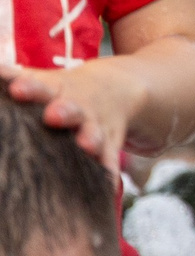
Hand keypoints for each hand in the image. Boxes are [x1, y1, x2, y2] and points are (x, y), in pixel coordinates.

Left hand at [2, 58, 148, 169]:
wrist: (117, 89)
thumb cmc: (64, 91)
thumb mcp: (45, 80)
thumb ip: (16, 77)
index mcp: (57, 89)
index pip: (41, 86)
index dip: (30, 88)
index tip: (17, 89)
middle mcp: (78, 107)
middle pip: (72, 109)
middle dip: (64, 112)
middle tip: (53, 116)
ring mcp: (95, 126)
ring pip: (94, 133)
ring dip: (90, 139)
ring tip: (87, 145)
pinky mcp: (109, 144)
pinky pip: (109, 157)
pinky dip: (108, 168)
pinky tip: (106, 178)